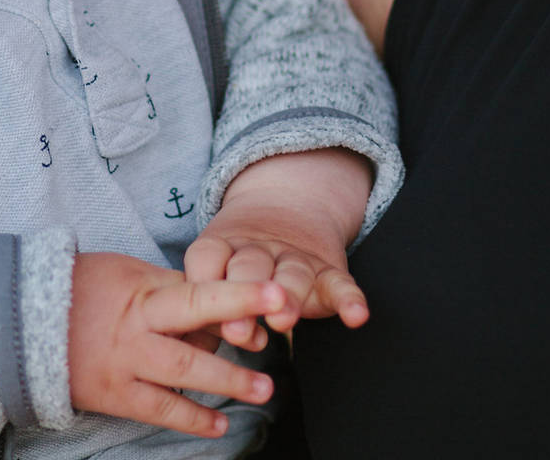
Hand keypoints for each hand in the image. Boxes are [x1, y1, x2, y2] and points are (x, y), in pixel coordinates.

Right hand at [67, 251, 283, 437]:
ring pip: (184, 370)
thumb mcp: (123, 272)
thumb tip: (215, 303)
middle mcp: (137, 322)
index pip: (197, 287)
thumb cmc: (78, 290)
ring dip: (227, 380)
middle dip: (239, 320)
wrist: (17, 323)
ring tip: (264, 389)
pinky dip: (192, 418)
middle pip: (194, 317)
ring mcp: (126, 360)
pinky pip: (160, 409)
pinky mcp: (114, 393)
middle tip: (278, 331)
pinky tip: (220, 424)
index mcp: (141, 288)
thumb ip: (168, 286)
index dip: (238, 293)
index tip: (276, 294)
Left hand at [184, 149, 371, 350]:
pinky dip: (350, 300)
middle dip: (243, 295)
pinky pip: (340, 284)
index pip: (207, 256)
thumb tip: (194, 340)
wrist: (287, 208)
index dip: (202, 280)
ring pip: (292, 274)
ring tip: (282, 321)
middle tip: (237, 330)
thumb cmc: (236, 261)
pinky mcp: (328, 272)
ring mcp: (295, 258)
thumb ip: (206, 302)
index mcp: (223, 245)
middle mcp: (258, 249)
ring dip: (288, 297)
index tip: (195, 309)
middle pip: (249, 266)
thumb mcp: (215, 268)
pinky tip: (356, 316)